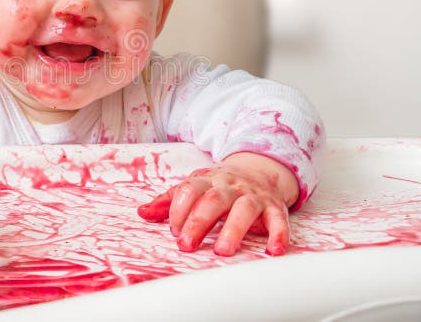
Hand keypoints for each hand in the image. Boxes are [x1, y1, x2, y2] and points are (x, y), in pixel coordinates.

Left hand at [137, 152, 296, 255]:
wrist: (259, 169)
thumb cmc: (220, 185)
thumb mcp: (194, 186)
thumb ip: (169, 201)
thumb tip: (142, 212)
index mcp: (207, 180)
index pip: (189, 190)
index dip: (179, 210)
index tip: (175, 232)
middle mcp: (230, 186)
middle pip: (213, 200)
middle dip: (198, 222)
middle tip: (187, 245)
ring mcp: (252, 195)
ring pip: (244, 209)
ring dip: (233, 230)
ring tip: (223, 250)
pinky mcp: (274, 207)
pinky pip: (278, 219)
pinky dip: (278, 234)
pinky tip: (273, 251)